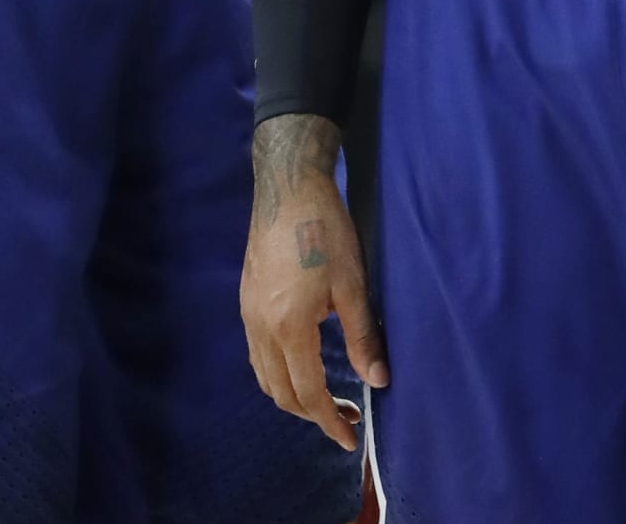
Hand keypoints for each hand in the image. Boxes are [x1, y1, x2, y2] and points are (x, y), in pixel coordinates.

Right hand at [241, 114, 387, 449]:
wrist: (288, 186)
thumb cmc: (325, 231)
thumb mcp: (352, 284)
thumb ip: (362, 337)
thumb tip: (378, 382)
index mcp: (288, 327)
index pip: (308, 393)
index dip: (330, 421)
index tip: (351, 439)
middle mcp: (260, 327)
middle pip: (280, 392)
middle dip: (312, 414)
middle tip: (345, 417)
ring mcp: (248, 313)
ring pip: (264, 375)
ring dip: (292, 396)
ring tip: (324, 397)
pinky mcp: (246, 299)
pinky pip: (256, 353)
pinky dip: (278, 372)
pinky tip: (300, 363)